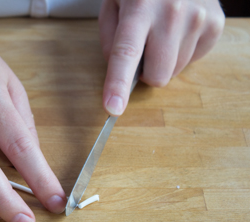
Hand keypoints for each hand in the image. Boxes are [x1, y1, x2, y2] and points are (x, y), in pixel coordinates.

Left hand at [99, 0, 224, 115]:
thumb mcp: (113, 3)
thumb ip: (109, 39)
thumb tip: (119, 73)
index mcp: (138, 8)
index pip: (126, 53)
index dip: (118, 84)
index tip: (113, 108)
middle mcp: (172, 13)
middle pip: (157, 76)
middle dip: (146, 73)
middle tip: (143, 50)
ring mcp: (198, 19)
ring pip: (174, 72)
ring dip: (164, 61)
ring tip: (162, 32)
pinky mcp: (215, 25)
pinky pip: (193, 61)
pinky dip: (182, 52)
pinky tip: (178, 30)